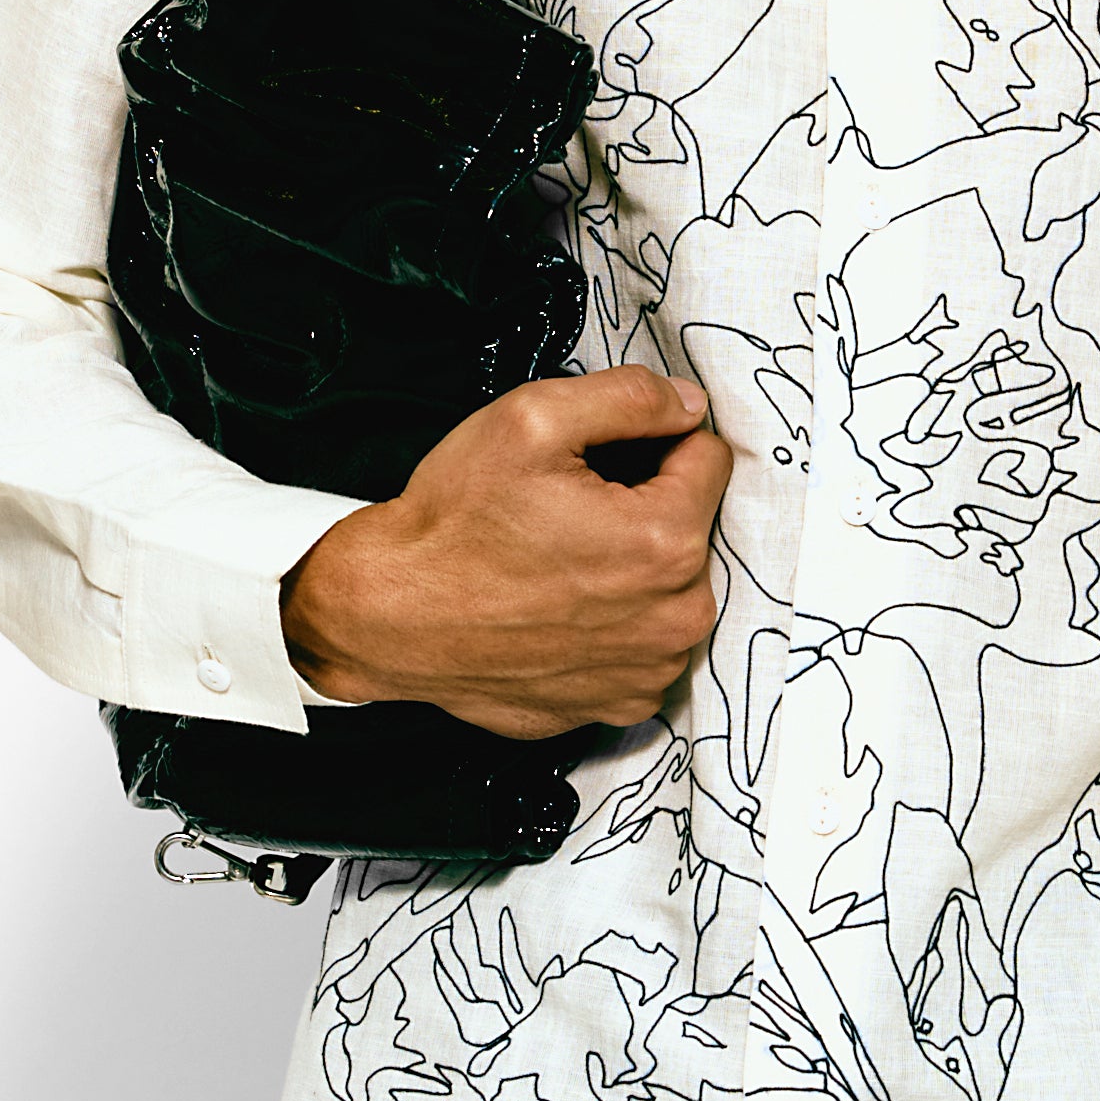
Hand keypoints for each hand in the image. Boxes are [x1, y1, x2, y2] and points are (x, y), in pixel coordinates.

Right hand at [279, 367, 730, 738]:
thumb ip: (630, 397)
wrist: (389, 616)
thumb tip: (688, 404)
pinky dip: (618, 622)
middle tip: (575, 508)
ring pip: (676, 586)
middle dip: (649, 504)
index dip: (656, 441)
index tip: (606, 457)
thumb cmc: (453, 525)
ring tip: (564, 559)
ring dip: (638, 567)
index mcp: (665, 542)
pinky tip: (563, 607)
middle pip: (697, 524)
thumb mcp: (532, 420)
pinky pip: (646, 643)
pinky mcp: (620, 702)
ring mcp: (649, 671)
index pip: (710, 457)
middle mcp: (674, 618)